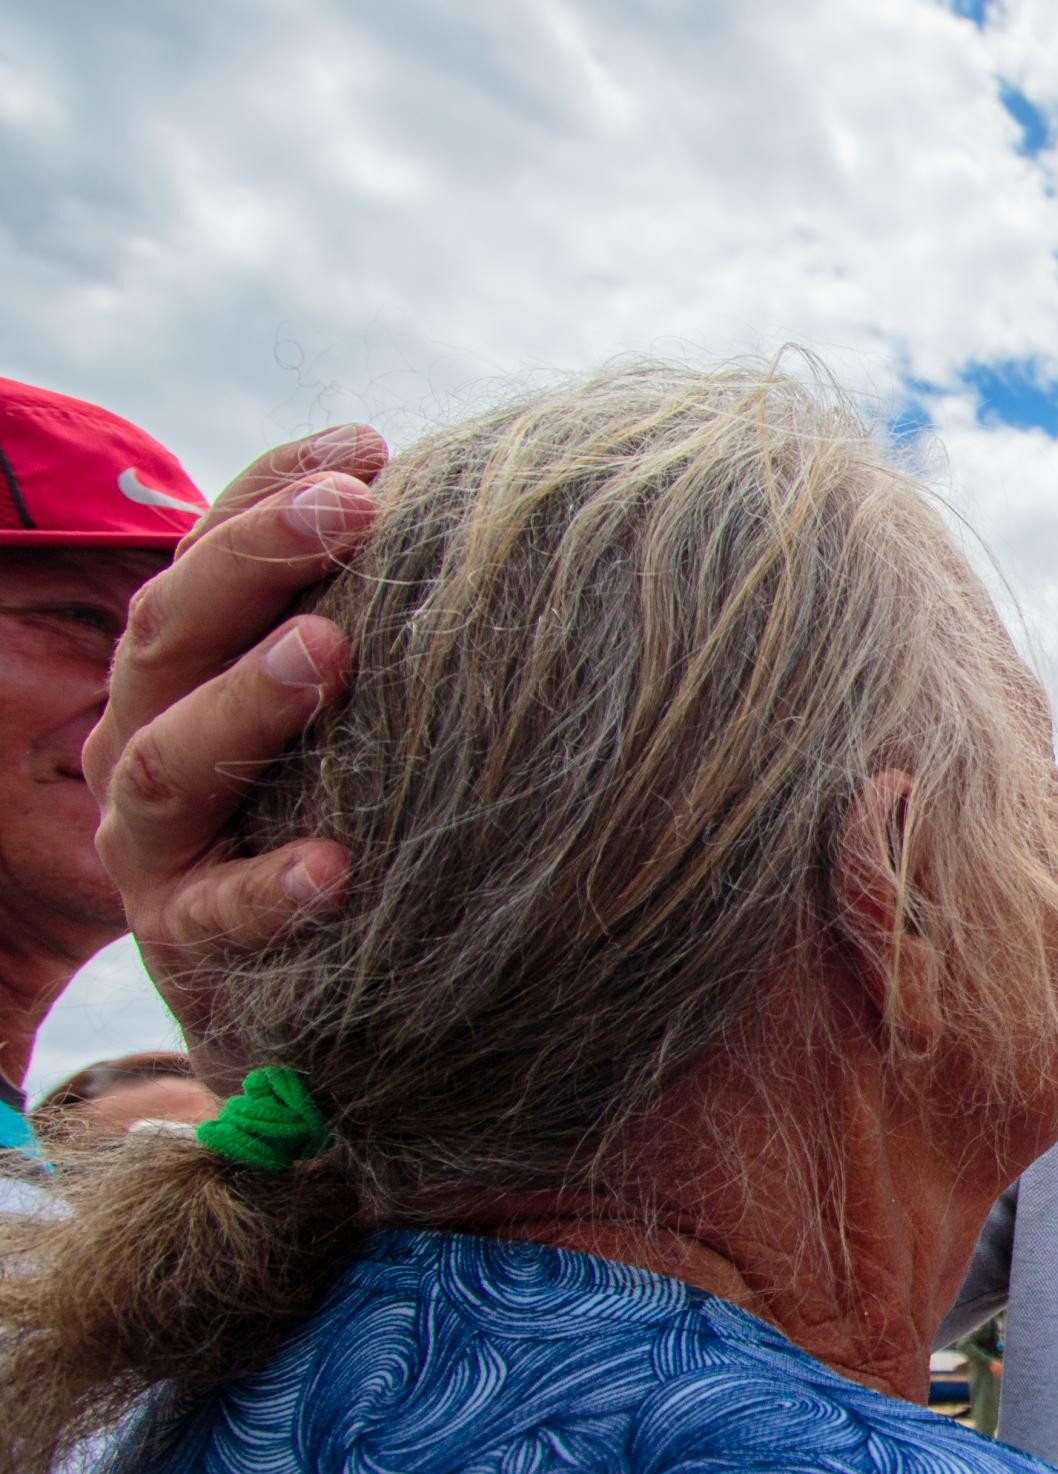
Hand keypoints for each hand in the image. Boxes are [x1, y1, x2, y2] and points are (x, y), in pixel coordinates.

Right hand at [82, 428, 382, 1065]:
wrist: (288, 1002)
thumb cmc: (328, 816)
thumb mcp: (335, 715)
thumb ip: (365, 624)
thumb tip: (468, 512)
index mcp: (178, 670)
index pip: (204, 553)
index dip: (271, 485)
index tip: (370, 442)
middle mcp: (143, 740)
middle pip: (174, 629)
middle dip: (257, 556)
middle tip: (353, 506)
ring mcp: (150, 847)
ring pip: (176, 757)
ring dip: (250, 696)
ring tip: (330, 647)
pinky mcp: (183, 944)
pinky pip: (218, 913)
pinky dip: (271, 885)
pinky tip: (335, 868)